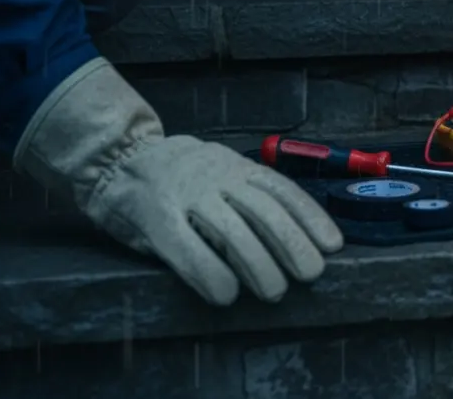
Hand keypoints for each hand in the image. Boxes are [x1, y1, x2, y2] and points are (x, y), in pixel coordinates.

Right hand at [14, 58, 343, 305]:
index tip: (333, 245)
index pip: (283, 190)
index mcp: (237, 167)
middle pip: (264, 211)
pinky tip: (226, 294)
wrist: (119, 158)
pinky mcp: (155, 218)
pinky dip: (209, 274)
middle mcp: (217, 177)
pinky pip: (186, 249)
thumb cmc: (183, 177)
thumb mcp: (223, 174)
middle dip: (292, 244)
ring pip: (230, 231)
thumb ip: (251, 196)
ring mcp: (185, 196)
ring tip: (275, 291)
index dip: (311, 218)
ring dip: (258, 264)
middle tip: (310, 274)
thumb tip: (298, 237)